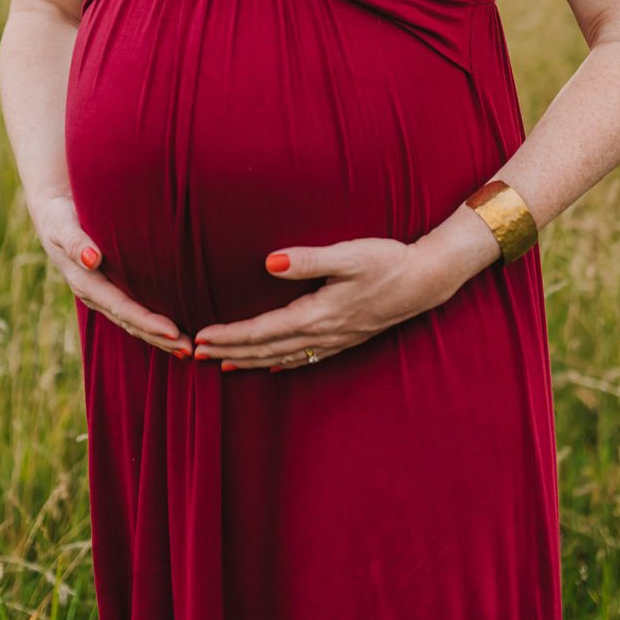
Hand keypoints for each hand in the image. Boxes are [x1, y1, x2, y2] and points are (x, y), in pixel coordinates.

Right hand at [28, 194, 192, 358]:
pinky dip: (151, 324)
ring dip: (158, 337)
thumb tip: (92, 259)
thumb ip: (75, 241)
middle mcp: (94, 295)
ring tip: (186, 349)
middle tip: (190, 350)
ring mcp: (101, 295)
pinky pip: (131, 311)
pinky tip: (170, 331)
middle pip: (130, 323)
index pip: (122, 308)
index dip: (147, 322)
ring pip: (132, 322)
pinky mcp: (108, 289)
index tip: (173, 332)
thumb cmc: (59, 216)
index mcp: (85, 283)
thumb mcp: (62, 225)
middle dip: (159, 338)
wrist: (52, 214)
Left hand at [193, 235, 458, 372]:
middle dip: (229, 352)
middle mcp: (323, 333)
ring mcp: (336, 339)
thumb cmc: (387, 260)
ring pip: (282, 356)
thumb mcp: (348, 254)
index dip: (229, 336)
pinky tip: (273, 365)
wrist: (425, 279)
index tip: (200, 338)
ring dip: (250, 361)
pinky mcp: (346, 337)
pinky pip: (305, 357)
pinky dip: (282, 362)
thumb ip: (307, 260)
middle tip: (194, 355)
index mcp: (317, 313)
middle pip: (266, 348)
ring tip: (222, 365)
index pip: (262, 330)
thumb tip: (269, 262)